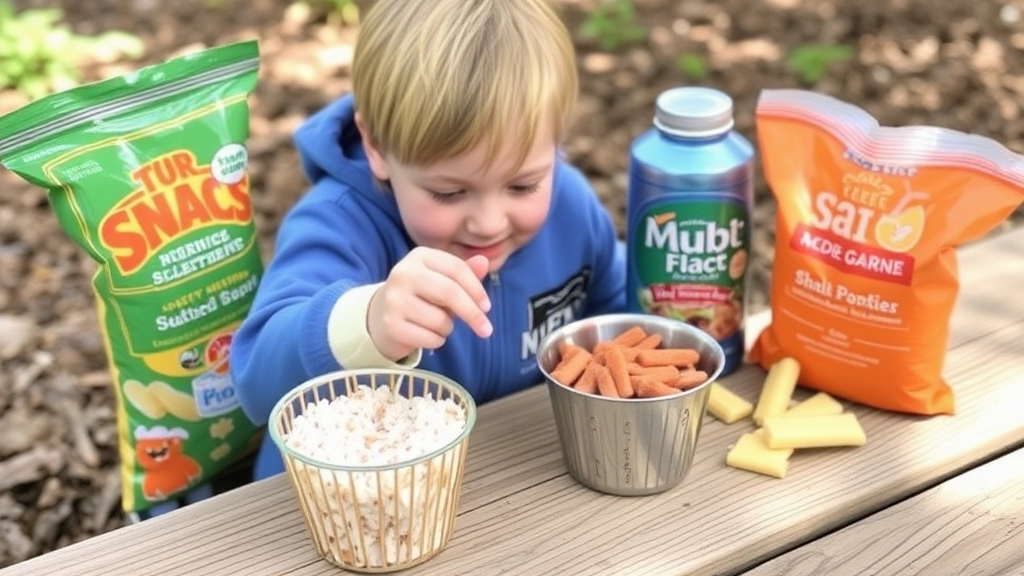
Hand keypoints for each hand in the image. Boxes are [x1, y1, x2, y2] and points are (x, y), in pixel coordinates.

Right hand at [367, 248, 492, 360]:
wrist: (379, 317)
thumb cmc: (420, 296)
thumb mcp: (442, 280)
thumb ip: (464, 273)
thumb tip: (484, 262)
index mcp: (419, 256)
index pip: (457, 268)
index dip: (477, 289)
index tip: (487, 307)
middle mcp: (403, 273)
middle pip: (449, 292)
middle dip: (472, 313)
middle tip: (486, 329)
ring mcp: (394, 299)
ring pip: (441, 320)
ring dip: (448, 328)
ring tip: (436, 324)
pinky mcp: (391, 324)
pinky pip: (430, 338)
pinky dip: (436, 341)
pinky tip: (425, 334)